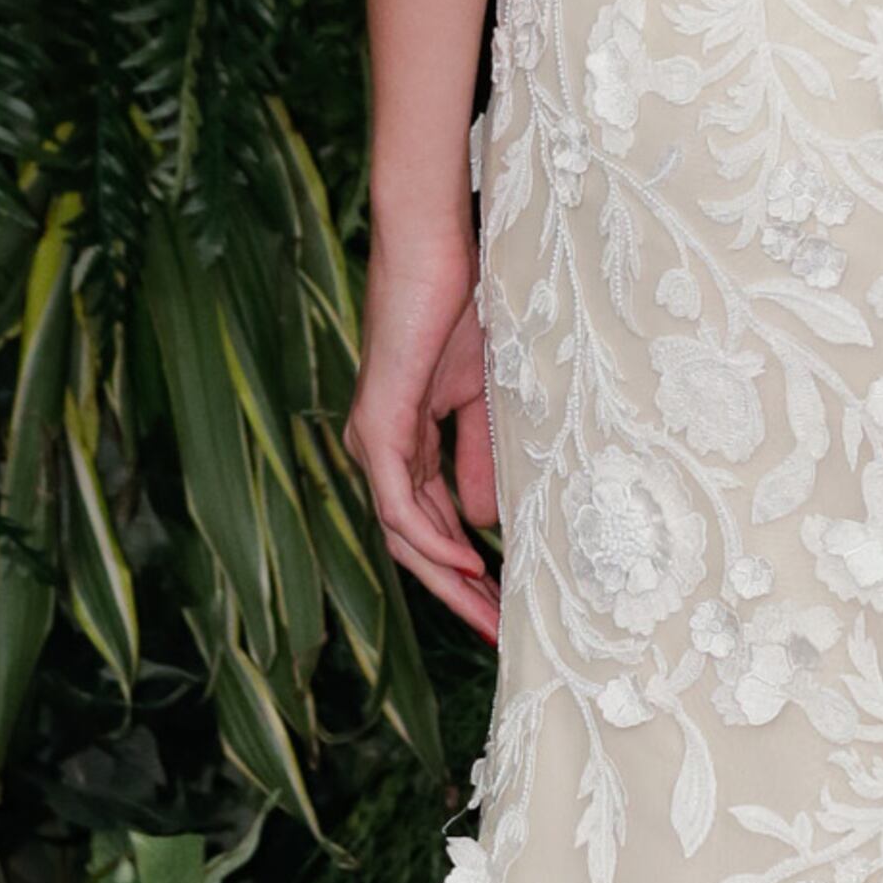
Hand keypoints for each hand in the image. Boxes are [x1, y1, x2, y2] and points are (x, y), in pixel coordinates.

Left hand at [348, 215, 500, 634]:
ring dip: (447, 577)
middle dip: (459, 594)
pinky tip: (467, 562)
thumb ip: (484, 458)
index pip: (431, 527)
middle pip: (413, 543)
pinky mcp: (377, 421)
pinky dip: (431, 535)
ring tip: (493, 612)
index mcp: (405, 442)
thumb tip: (488, 522)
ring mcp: (374, 437)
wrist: (438, 246)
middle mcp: (380, 448)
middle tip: (502, 635)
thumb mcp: (489, 396)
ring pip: (402, 532)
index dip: (468, 573)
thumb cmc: (463, 303)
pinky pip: (397, 499)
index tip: (508, 610)